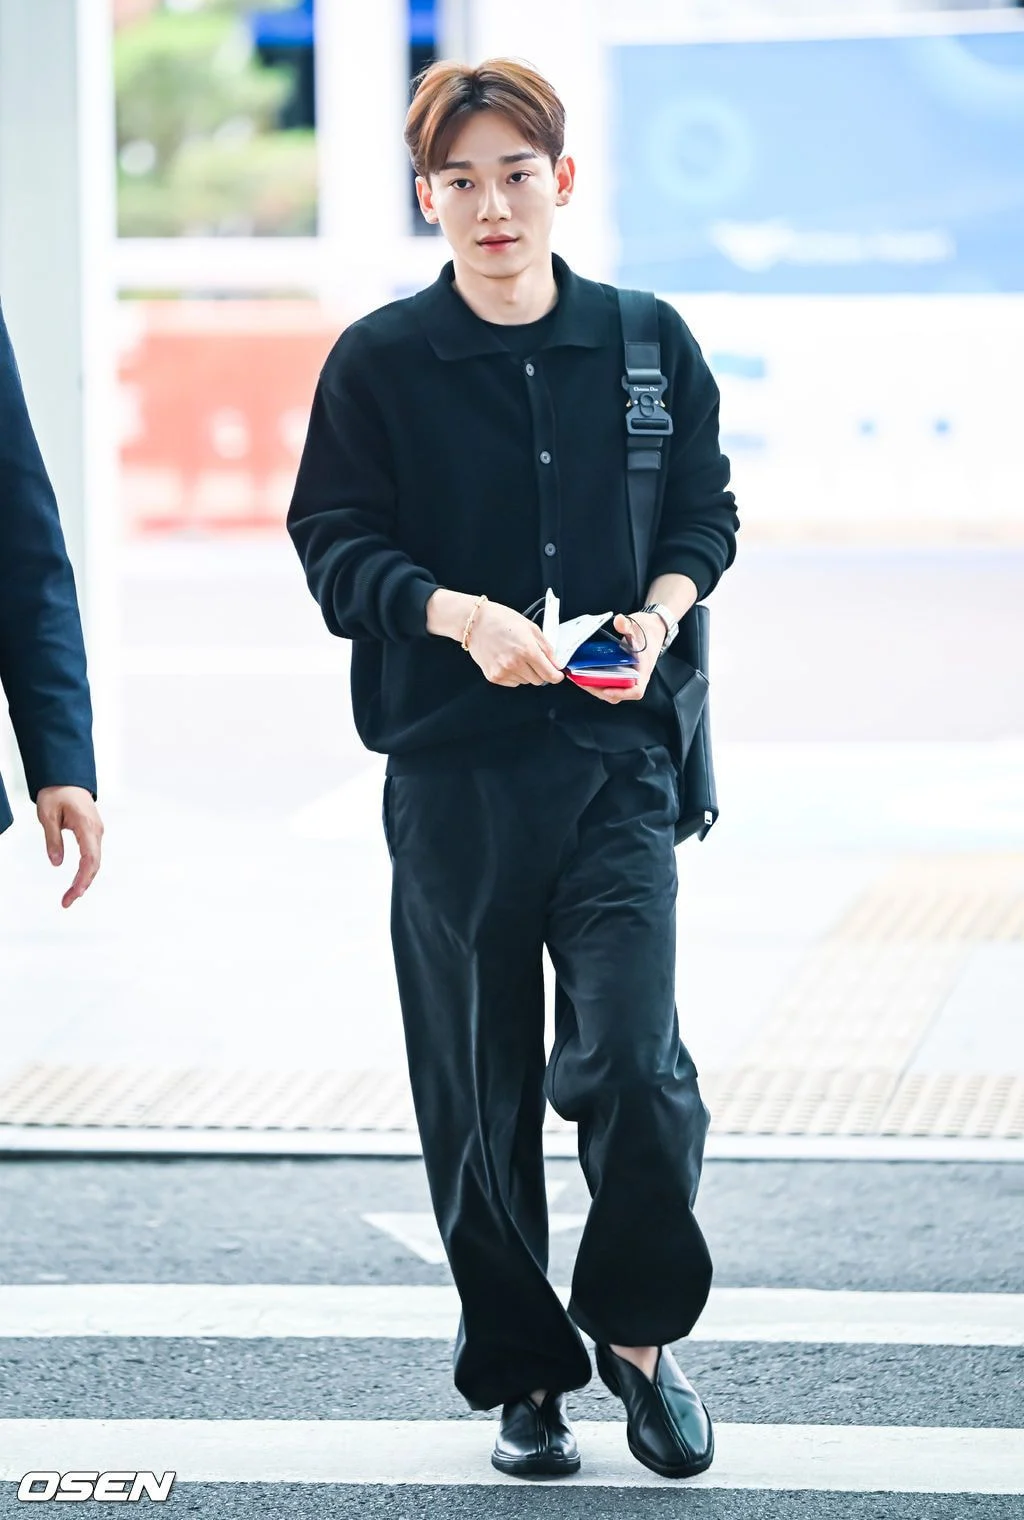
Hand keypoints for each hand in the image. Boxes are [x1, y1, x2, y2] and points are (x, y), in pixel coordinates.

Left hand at [36, 785, 103, 908]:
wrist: (67, 778)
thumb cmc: (57, 792)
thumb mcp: (47, 815)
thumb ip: (53, 840)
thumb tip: (56, 863)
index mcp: (86, 825)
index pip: (90, 858)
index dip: (83, 878)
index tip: (73, 894)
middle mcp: (96, 830)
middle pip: (94, 864)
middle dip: (82, 885)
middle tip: (66, 902)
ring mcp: (97, 832)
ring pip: (95, 862)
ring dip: (84, 880)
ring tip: (69, 896)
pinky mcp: (93, 833)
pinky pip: (93, 856)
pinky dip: (86, 871)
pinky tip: (77, 882)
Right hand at [466, 600, 564, 686]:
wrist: (475, 622)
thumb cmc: (501, 620)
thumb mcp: (531, 628)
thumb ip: (546, 648)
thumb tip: (556, 664)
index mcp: (527, 650)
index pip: (549, 674)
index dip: (556, 676)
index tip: (557, 675)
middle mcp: (515, 664)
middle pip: (539, 681)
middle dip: (541, 672)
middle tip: (534, 659)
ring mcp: (503, 672)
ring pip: (525, 682)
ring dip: (526, 673)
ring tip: (516, 656)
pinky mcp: (493, 677)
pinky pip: (512, 682)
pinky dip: (514, 674)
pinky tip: (507, 660)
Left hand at [577, 611, 665, 703]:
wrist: (653, 629)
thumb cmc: (648, 632)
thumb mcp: (638, 627)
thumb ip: (627, 625)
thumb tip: (619, 621)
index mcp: (643, 670)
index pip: (636, 690)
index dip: (622, 693)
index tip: (607, 689)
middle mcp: (635, 677)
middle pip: (618, 693)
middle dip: (599, 690)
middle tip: (582, 680)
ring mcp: (627, 675)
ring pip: (611, 689)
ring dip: (595, 686)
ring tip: (578, 677)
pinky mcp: (619, 672)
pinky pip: (608, 681)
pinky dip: (595, 680)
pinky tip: (583, 672)